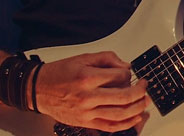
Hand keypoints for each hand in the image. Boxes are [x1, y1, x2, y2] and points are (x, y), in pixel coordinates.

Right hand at [35, 51, 149, 131]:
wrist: (38, 90)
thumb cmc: (59, 73)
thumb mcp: (83, 57)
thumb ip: (107, 58)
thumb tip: (125, 66)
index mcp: (87, 78)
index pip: (120, 77)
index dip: (129, 74)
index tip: (130, 73)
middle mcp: (87, 97)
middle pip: (124, 97)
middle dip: (140, 91)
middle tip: (145, 86)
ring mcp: (86, 113)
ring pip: (120, 114)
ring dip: (137, 108)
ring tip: (145, 101)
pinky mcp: (85, 122)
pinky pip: (110, 126)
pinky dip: (126, 123)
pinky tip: (135, 117)